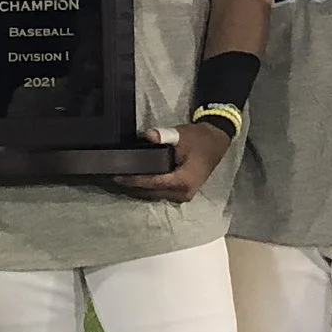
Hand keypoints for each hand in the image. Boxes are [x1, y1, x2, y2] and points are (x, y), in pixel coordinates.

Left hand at [118, 121, 233, 201]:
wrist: (216, 143)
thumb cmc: (199, 140)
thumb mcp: (182, 135)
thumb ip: (164, 136)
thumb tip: (148, 135)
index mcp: (183, 181)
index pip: (152, 183)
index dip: (133, 180)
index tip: (117, 176)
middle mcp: (183, 194)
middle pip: (151, 193)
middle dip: (133, 186)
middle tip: (114, 178)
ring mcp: (183, 196)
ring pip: (155, 195)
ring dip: (139, 189)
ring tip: (122, 179)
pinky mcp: (183, 194)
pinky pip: (161, 193)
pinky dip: (149, 188)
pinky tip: (137, 181)